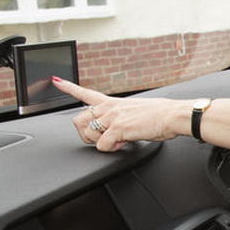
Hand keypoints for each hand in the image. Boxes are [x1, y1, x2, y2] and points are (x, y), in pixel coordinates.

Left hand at [52, 77, 187, 151]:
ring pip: (87, 134)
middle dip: (86, 133)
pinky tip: (124, 143)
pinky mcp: (117, 129)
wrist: (173, 116)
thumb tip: (120, 133)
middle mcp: (110, 108)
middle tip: (102, 138)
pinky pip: (102, 145)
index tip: (56, 81)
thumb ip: (122, 120)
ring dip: (98, 142)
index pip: (86, 93)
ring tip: (116, 141)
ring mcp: (112, 117)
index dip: (68, 87)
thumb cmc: (161, 115)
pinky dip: (112, 148)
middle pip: (78, 120)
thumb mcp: (137, 113)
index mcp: (114, 102)